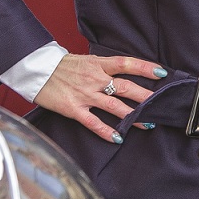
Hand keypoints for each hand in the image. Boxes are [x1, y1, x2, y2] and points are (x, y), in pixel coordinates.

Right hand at [34, 53, 164, 142]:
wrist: (37, 70)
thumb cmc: (61, 66)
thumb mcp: (85, 60)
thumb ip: (103, 67)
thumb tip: (122, 71)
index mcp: (98, 64)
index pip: (126, 64)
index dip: (145, 68)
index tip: (162, 73)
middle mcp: (94, 79)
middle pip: (126, 87)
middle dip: (146, 97)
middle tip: (162, 104)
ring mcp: (85, 95)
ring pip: (114, 106)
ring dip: (133, 116)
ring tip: (148, 123)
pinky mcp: (74, 109)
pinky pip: (93, 122)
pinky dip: (106, 131)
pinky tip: (118, 138)